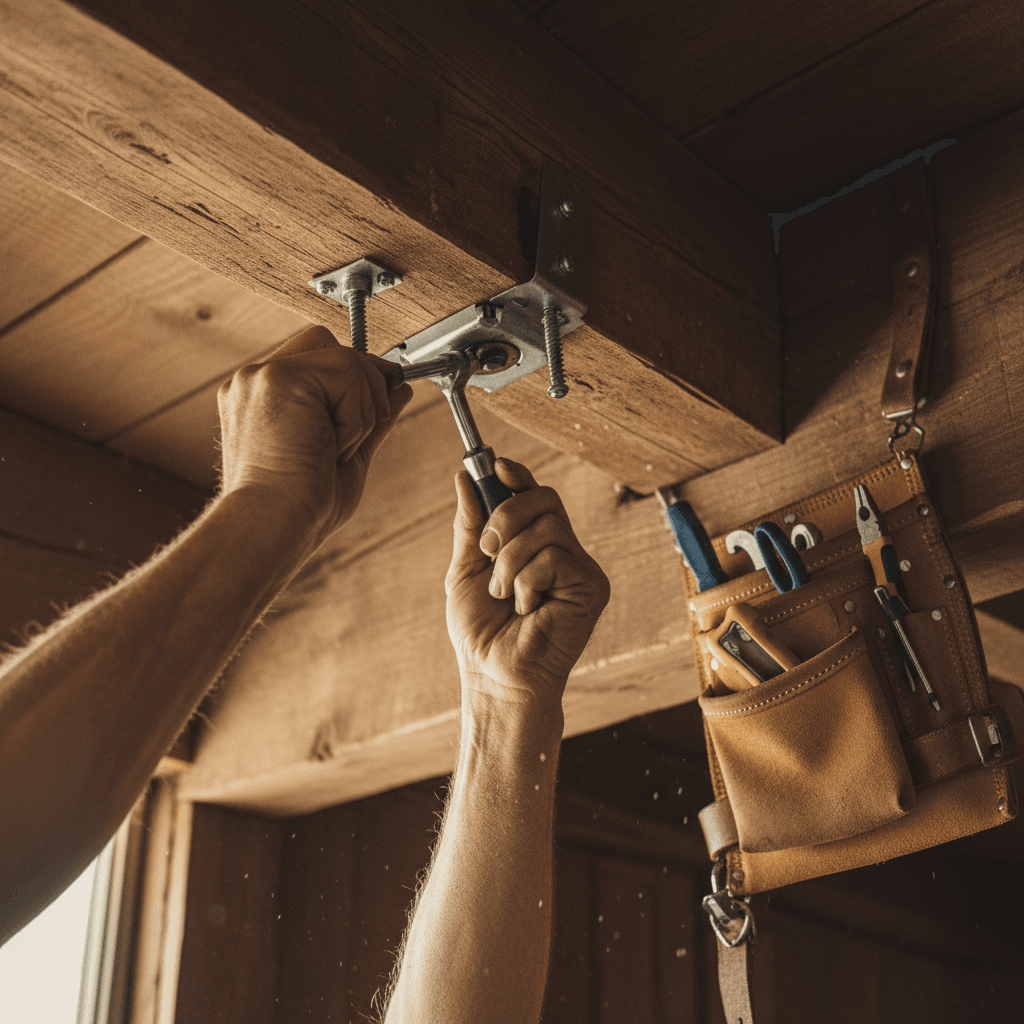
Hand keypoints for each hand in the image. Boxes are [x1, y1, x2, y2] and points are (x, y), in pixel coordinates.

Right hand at [217, 325, 412, 541]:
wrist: (274, 527)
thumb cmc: (304, 506)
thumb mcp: (348, 452)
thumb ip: (370, 416)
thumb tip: (400, 388)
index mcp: (263, 395)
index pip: (318, 352)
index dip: (355, 375)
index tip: (375, 409)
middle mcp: (255, 379)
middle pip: (332, 344)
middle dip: (364, 387)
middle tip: (356, 437)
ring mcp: (262, 375)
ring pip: (347, 360)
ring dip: (362, 411)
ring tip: (336, 449)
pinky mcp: (279, 378)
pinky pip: (347, 376)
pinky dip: (355, 418)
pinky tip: (330, 447)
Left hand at [445, 459, 609, 706]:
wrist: (494, 676)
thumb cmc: (481, 631)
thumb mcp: (466, 568)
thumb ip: (470, 524)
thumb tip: (464, 476)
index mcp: (535, 544)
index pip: (534, 494)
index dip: (518, 475)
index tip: (495, 465)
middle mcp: (563, 550)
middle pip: (544, 498)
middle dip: (505, 517)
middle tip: (487, 550)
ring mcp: (580, 568)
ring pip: (546, 527)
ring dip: (510, 561)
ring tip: (505, 595)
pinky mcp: (592, 586)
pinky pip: (553, 557)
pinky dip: (526, 582)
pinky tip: (527, 609)